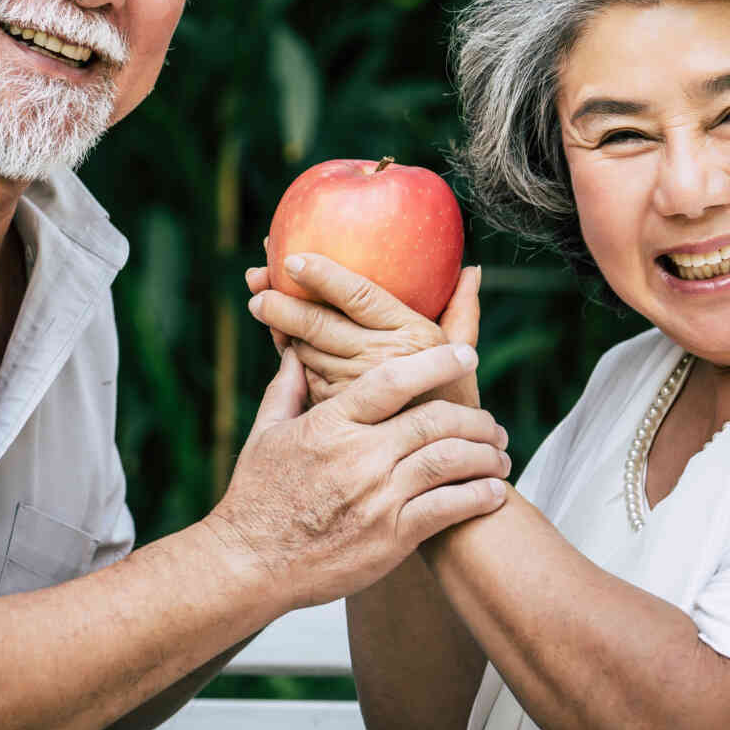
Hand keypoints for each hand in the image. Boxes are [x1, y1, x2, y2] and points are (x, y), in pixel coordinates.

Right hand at [205, 344, 510, 611]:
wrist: (251, 563)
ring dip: (486, 455)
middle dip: (475, 418)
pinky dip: (478, 496)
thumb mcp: (265, 433)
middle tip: (493, 423)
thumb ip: (287, 388)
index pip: (393, 381)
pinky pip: (448, 508)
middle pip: (435, 421)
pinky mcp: (391, 538)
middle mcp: (359, 456)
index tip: (466, 356)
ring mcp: (378, 498)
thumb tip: (295, 350)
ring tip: (501, 455)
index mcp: (331, 424)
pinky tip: (492, 491)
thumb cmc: (257, 496)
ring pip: (450, 461)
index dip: (436, 364)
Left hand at [246, 254, 482, 408]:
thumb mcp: (462, 357)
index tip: (293, 258)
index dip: (324, 274)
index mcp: (413, 336)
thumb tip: (472, 268)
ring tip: (264, 304)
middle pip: (321, 324)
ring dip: (282, 329)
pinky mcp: (339, 413)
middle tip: (257, 286)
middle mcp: (384, 360)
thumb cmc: (453, 402)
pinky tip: (283, 343)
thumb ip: (463, 312)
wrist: (443, 471)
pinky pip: (306, 380)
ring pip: (308, 351)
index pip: (359, 296)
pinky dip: (292, 360)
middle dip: (283, 302)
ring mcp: (358, 390)